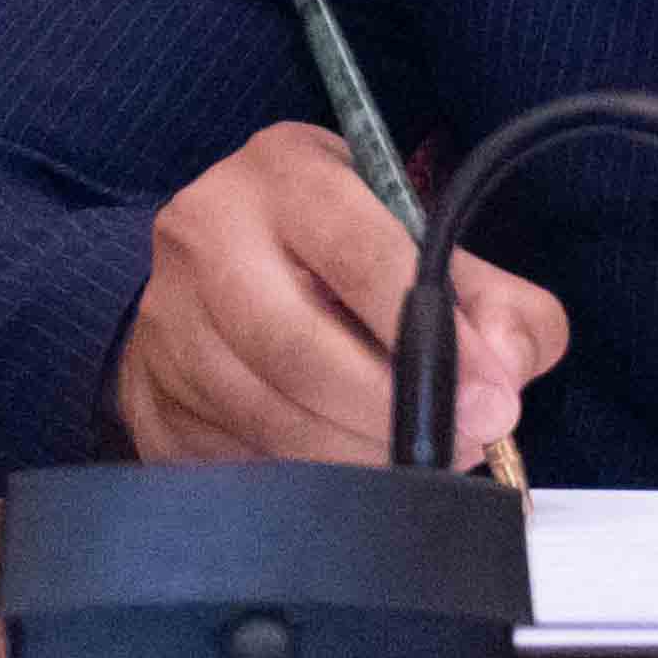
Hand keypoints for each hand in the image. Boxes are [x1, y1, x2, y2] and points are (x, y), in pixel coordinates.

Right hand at [111, 122, 567, 466]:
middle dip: (393, 414)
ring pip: (268, 418)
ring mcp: (168, 322)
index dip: (435, 338)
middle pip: (298, 350)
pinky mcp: (153, 398)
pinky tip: (351, 474)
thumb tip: (503, 368)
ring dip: (360, 460)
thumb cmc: (335, 253)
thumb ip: (490, 297)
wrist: (213, 273)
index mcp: (284, 174)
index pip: (361, 254)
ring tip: (417, 464)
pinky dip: (310, 482)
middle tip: (463, 444)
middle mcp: (207, 236)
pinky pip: (240, 462)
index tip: (494, 399)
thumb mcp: (417, 238)